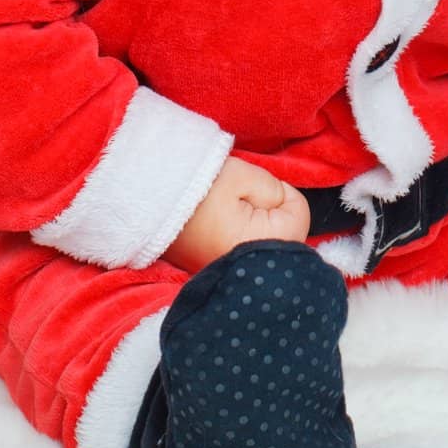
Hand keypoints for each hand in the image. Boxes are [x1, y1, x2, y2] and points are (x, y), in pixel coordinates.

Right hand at [161, 155, 311, 274]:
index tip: (254, 188)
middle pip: (284, 234)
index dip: (281, 193)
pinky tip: (220, 224)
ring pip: (264, 243)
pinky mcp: (214, 268)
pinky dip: (239, 237)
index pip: (299, 215)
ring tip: (227, 210)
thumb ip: (275, 191)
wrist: (148, 197)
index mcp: (260, 245)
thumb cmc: (198, 185)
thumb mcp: (245, 176)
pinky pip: (243, 252)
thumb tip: (282, 205)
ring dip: (255, 225)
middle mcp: (248, 267)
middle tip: (240, 199)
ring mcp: (229, 270)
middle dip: (271, 213)